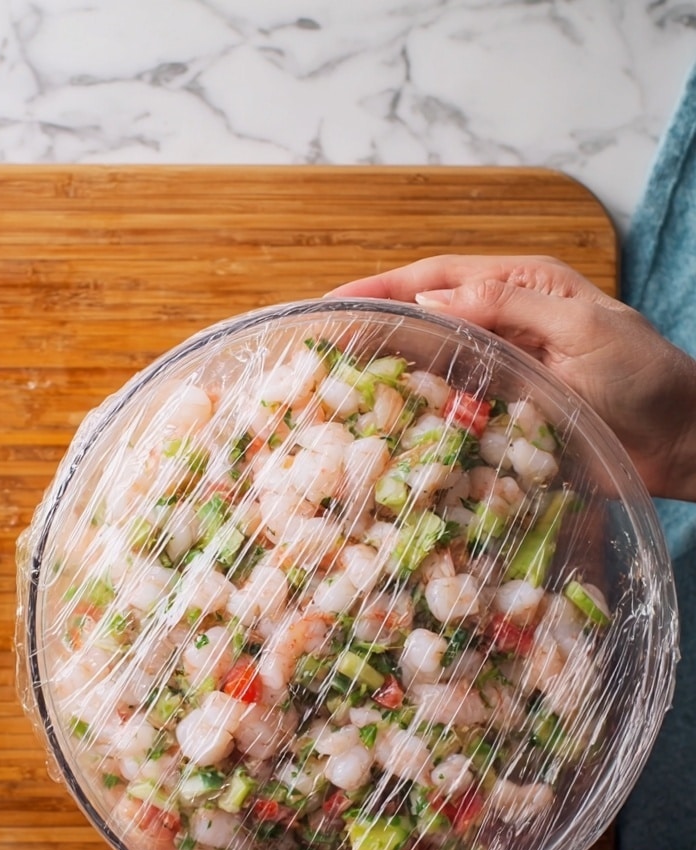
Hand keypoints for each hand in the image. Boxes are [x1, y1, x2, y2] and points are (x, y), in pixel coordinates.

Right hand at [330, 255, 695, 501]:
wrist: (682, 442)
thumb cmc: (647, 379)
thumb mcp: (584, 331)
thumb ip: (510, 308)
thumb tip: (430, 301)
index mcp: (524, 287)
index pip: (438, 277)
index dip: (382, 286)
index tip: (333, 300)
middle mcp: (505, 323)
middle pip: (425, 316)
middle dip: (373, 325)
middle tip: (321, 346)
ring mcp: (502, 370)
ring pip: (432, 363)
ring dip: (389, 371)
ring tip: (339, 385)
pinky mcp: (505, 413)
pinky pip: (451, 408)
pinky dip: (419, 413)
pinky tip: (390, 426)